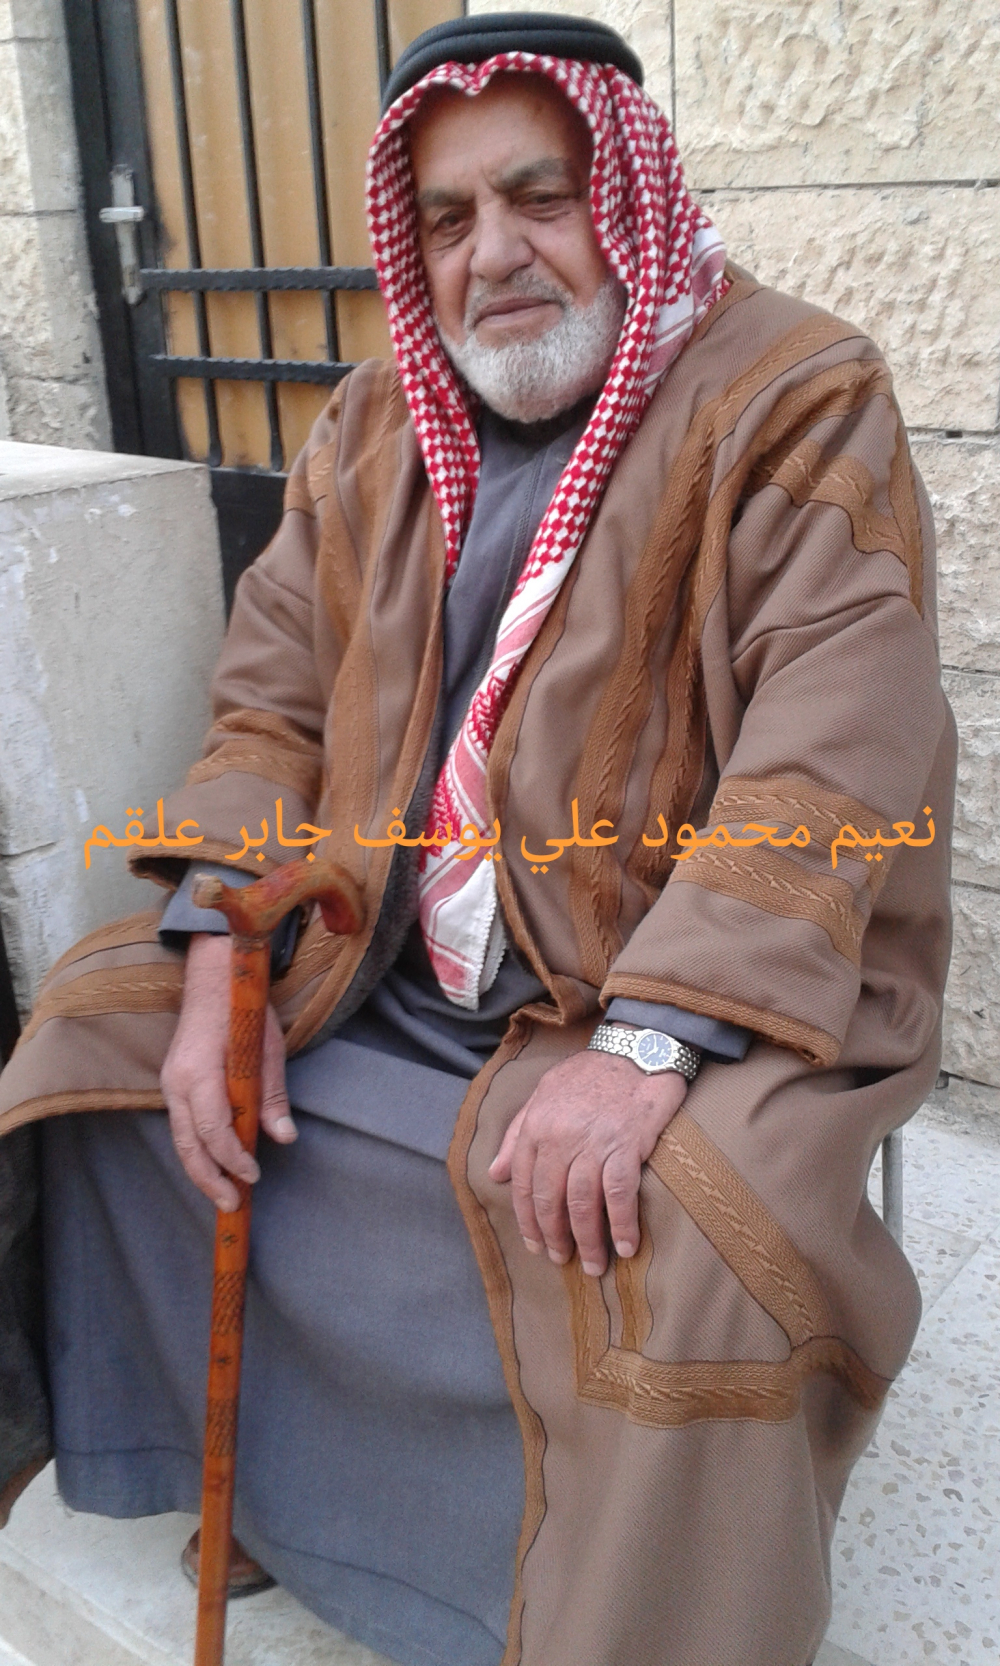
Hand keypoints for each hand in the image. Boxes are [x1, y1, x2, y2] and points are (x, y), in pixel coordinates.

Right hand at [160, 932, 295, 1210]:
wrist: (213, 978)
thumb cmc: (244, 1009)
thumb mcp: (268, 1049)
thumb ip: (272, 1095)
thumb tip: (284, 1137)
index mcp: (199, 1071)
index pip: (211, 1128)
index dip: (231, 1158)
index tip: (254, 1174)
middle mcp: (176, 1082)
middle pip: (187, 1144)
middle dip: (209, 1179)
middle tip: (233, 1204)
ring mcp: (170, 1083)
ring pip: (180, 1140)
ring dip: (202, 1170)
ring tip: (225, 1194)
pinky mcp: (173, 1085)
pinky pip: (182, 1126)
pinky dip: (198, 1150)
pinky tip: (217, 1166)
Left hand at [489, 1045, 686, 1277]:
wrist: (637, 1048)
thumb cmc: (590, 1074)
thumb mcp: (544, 1094)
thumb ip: (517, 1134)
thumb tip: (494, 1173)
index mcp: (536, 1125)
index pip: (522, 1183)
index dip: (527, 1219)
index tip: (535, 1244)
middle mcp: (559, 1137)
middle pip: (549, 1199)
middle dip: (553, 1236)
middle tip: (561, 1260)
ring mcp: (592, 1143)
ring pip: (581, 1204)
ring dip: (587, 1241)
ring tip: (594, 1264)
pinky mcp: (626, 1145)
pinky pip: (619, 1195)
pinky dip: (620, 1224)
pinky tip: (625, 1246)